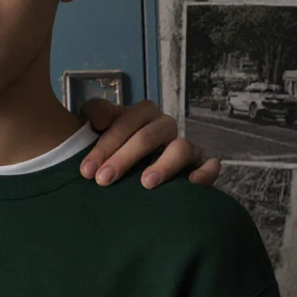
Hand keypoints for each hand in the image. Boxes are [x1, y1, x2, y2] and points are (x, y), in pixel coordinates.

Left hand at [77, 98, 220, 188]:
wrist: (123, 165)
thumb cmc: (109, 145)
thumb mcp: (95, 125)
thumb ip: (94, 113)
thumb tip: (101, 119)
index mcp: (141, 114)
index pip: (124, 123)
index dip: (104, 146)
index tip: (87, 170)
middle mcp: (164, 126)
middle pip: (148, 137)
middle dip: (124, 158)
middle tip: (104, 180)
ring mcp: (184, 145)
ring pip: (181, 148)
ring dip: (164, 165)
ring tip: (145, 183)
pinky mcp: (200, 164)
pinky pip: (209, 164)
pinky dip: (205, 171)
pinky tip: (192, 183)